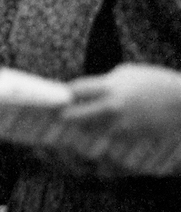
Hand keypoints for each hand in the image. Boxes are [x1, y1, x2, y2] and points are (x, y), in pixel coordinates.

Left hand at [63, 64, 180, 173]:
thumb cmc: (155, 82)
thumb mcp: (128, 73)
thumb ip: (105, 82)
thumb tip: (86, 91)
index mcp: (110, 86)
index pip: (76, 90)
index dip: (64, 94)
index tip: (57, 96)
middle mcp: (113, 106)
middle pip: (76, 115)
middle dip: (64, 115)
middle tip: (58, 115)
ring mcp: (121, 123)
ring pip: (89, 130)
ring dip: (81, 127)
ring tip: (75, 123)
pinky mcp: (131, 136)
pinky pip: (107, 137)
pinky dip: (101, 133)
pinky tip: (97, 130)